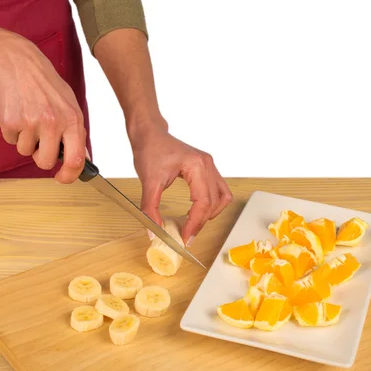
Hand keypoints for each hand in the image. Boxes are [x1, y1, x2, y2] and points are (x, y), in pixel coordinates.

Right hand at [0, 39, 87, 182]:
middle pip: (46, 162)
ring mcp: (31, 123)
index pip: (76, 159)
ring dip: (25, 140)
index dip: (69, 175)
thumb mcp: (69, 104)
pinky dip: (12, 131)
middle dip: (40, 156)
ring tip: (27, 117)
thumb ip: (75, 132)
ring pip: (26, 152)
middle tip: (39, 138)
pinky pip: (10, 141)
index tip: (62, 178)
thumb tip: (82, 160)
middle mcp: (53, 123)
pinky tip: (16, 112)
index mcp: (72, 120)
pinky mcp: (10, 122)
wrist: (16, 62)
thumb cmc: (44, 84)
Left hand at [132, 126, 232, 246]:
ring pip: (222, 197)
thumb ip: (150, 209)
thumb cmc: (150, 149)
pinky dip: (211, 203)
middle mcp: (207, 164)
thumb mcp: (148, 182)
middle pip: (214, 202)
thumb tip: (154, 231)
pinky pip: (218, 190)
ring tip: (194, 224)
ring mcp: (209, 165)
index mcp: (196, 165)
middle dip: (201, 222)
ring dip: (210, 213)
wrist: (149, 133)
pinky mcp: (206, 168)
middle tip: (187, 235)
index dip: (195, 223)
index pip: (203, 201)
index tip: (185, 237)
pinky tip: (197, 210)